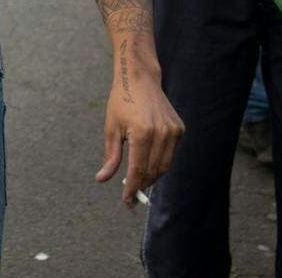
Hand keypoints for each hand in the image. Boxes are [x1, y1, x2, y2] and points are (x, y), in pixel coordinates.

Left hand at [96, 66, 181, 208]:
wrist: (139, 79)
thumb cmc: (121, 101)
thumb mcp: (111, 128)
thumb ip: (110, 156)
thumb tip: (102, 179)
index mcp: (142, 132)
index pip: (138, 170)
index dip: (132, 188)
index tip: (127, 201)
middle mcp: (161, 132)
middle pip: (153, 171)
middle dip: (142, 185)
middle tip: (131, 195)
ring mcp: (173, 131)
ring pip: (164, 166)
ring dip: (152, 177)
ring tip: (138, 181)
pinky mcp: (179, 129)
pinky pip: (170, 154)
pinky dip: (160, 162)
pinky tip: (148, 161)